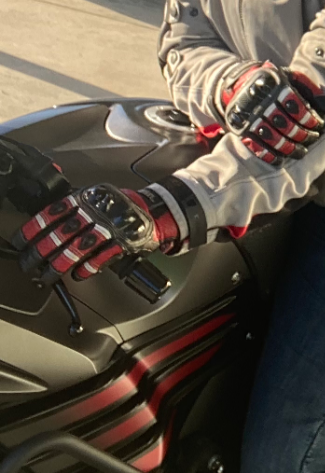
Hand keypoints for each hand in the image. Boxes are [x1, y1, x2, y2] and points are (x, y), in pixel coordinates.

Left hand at [13, 185, 184, 283]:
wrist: (155, 210)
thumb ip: (74, 207)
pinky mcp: (124, 242)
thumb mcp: (96, 197)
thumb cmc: (121, 206)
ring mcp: (111, 227)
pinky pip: (102, 257)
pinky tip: (78, 274)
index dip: (36, 227)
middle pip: (63, 232)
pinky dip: (88, 267)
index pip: (55, 212)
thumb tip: (45, 223)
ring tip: (48, 275)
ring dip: (60, 263)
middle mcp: (97, 211)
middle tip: (29, 263)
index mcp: (87, 197)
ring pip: (79, 247)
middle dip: (42, 250)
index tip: (22, 240)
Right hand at [219, 62, 324, 165]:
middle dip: (303, 135)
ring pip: (274, 138)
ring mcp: (251, 118)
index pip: (296, 107)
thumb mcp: (291, 76)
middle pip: (286, 125)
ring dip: (290, 148)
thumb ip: (311, 88)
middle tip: (313, 138)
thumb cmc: (272, 81)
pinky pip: (257, 147)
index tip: (318, 125)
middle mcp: (263, 103)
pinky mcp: (243, 130)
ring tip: (302, 152)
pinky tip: (281, 159)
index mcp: (276, 88)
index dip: (309, 119)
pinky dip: (270, 155)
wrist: (238, 83)